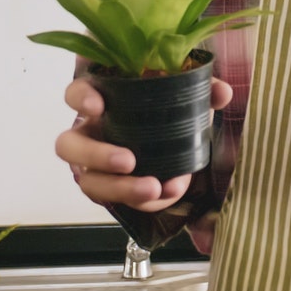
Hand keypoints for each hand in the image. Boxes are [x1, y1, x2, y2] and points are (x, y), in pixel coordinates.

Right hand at [55, 75, 232, 212]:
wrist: (170, 136)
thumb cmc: (163, 108)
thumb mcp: (180, 94)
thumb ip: (200, 89)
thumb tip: (222, 93)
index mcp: (101, 101)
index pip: (75, 93)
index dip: (81, 99)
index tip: (98, 106)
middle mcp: (89, 133)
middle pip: (68, 146)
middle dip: (96, 155)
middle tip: (128, 161)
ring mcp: (95, 165)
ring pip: (90, 182)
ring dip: (121, 188)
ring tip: (153, 188)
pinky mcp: (113, 189)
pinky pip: (121, 201)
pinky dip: (149, 201)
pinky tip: (171, 191)